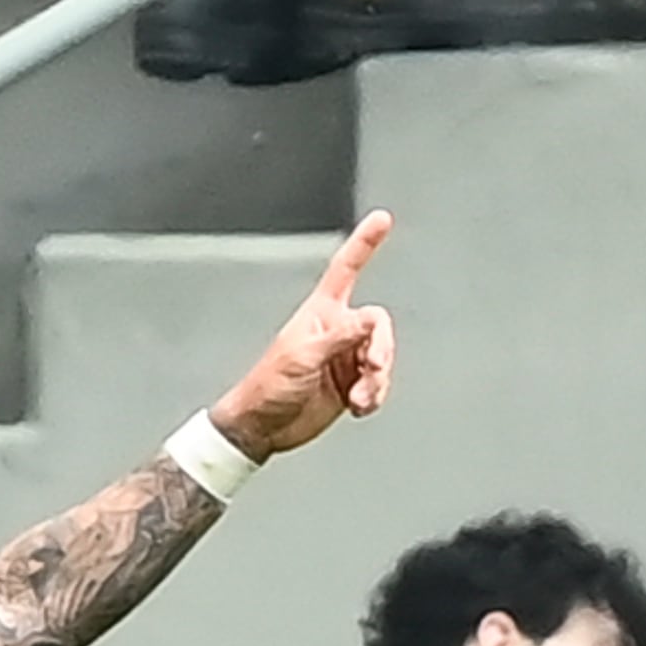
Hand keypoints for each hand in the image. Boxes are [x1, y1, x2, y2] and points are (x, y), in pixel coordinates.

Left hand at [210, 211, 396, 460]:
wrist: (263, 426)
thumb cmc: (268, 386)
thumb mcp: (303, 356)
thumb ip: (340, 336)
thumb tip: (370, 321)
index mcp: (321, 312)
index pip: (347, 268)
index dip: (364, 243)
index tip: (382, 220)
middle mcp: (337, 330)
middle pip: (378, 325)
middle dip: (381, 349)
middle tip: (372, 369)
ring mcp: (345, 358)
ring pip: (383, 357)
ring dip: (377, 380)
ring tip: (360, 399)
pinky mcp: (351, 384)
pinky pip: (379, 383)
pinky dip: (375, 396)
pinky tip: (359, 407)